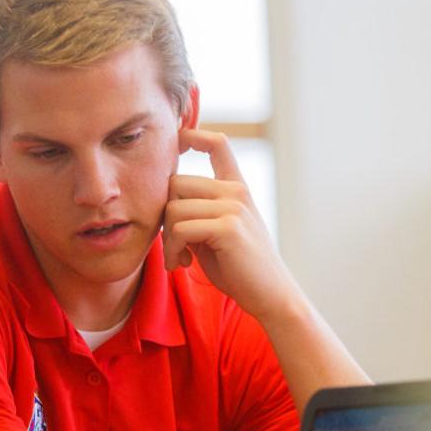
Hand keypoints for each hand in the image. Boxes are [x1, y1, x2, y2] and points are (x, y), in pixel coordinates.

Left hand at [163, 129, 300, 323]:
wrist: (269, 295)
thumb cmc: (238, 267)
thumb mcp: (214, 233)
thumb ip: (195, 213)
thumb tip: (162, 202)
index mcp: (235, 188)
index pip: (218, 143)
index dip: (192, 135)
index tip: (177, 141)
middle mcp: (236, 191)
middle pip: (175, 183)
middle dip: (164, 216)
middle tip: (173, 245)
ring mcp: (234, 207)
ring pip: (173, 208)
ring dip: (166, 239)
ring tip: (178, 258)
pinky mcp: (228, 227)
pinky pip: (180, 228)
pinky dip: (173, 249)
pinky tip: (183, 264)